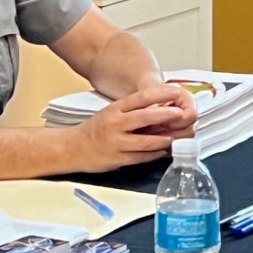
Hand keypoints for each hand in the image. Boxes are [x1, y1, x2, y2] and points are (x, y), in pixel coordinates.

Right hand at [72, 85, 192, 170]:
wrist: (72, 148)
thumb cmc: (96, 129)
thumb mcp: (111, 112)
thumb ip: (132, 111)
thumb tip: (159, 107)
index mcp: (115, 109)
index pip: (141, 98)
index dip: (161, 94)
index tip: (175, 93)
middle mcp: (115, 124)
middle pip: (144, 117)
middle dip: (165, 115)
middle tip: (180, 114)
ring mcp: (116, 143)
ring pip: (145, 141)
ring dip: (163, 139)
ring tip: (176, 137)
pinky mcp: (117, 159)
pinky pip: (140, 157)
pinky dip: (154, 154)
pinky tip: (163, 151)